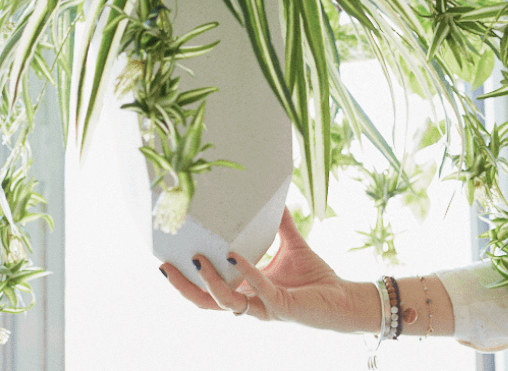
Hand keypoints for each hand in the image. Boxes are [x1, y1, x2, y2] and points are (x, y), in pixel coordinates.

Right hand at [161, 208, 375, 332]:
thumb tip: (275, 200)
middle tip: (164, 267)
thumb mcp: (293, 245)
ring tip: (197, 260)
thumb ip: (282, 226)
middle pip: (206, 302)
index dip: (187, 279)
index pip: (210, 289)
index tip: (166, 259)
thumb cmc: (316, 277)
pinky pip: (259, 290)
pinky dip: (247, 272)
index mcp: (247, 290)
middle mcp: (251, 302)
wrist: (343, 297)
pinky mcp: (281, 307)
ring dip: (210, 282)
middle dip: (184, 287)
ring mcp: (264, 307)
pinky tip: (236, 256)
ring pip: (226, 302)